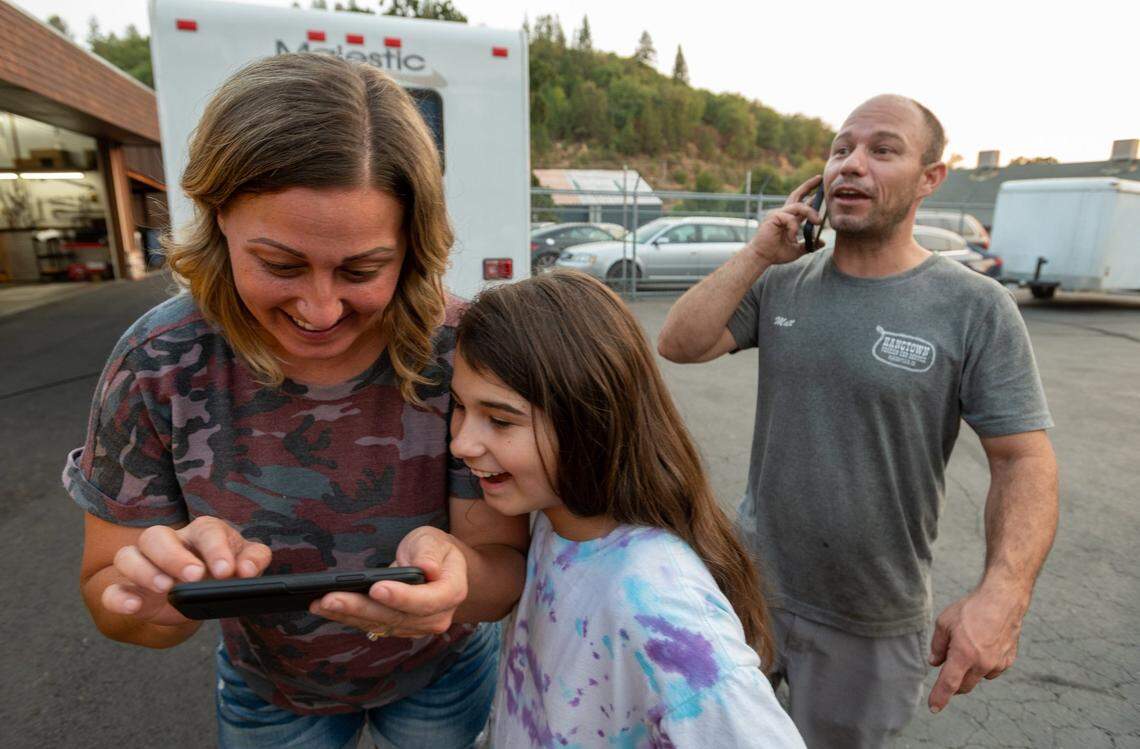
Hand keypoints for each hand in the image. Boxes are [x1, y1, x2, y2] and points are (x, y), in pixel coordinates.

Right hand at [103, 516, 271, 625]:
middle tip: (194, 576)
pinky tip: (135, 606)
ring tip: (166, 588)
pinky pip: (111, 590)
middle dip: (174, 555)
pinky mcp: (130, 591)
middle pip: (157, 536)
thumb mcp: (245, 565)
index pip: (206, 530)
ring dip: (143, 571)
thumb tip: (246, 570)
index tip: (226, 571)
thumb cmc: (224, 572)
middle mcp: (169, 544)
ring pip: (128, 555)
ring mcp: (145, 566)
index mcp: (202, 533)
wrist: (201, 595)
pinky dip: (118, 598)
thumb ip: (253, 561)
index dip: (215, 549)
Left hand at [311, 526, 467, 638]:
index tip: (376, 588)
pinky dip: (348, 617)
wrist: (437, 567)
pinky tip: (326, 608)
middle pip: (396, 617)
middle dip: (361, 608)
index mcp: (452, 591)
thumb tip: (429, 570)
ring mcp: (417, 627)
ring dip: (348, 615)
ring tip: (321, 603)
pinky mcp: (398, 629)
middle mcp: (437, 617)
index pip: (426, 600)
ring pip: (380, 625)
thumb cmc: (434, 550)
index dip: (401, 597)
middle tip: (331, 599)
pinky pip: (372, 625)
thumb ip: (430, 553)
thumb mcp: (434, 541)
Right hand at [747, 175, 824, 264]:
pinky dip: (794, 228)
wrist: (762, 257)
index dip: (811, 195)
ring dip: (810, 212)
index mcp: (789, 219)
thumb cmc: (776, 253)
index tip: (821, 189)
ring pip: (799, 206)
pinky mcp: (774, 217)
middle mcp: (784, 213)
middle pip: (797, 194)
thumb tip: (822, 242)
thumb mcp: (797, 250)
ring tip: (818, 221)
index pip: (801, 203)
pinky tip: (792, 238)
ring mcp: (778, 213)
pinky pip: (790, 218)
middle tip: (820, 179)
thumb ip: (809, 245)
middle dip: (808, 186)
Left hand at [927, 586, 1026, 712]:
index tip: (933, 708)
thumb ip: (937, 646)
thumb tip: (934, 663)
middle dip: (954, 683)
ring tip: (968, 646)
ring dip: (969, 671)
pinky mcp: (1008, 660)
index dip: (940, 697)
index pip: (949, 684)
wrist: (1003, 600)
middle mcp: (982, 663)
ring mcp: (997, 663)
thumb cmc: (970, 609)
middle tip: (947, 668)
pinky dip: (984, 665)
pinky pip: (992, 670)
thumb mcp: (944, 623)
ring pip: (978, 678)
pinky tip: (983, 646)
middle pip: (964, 685)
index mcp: (963, 654)